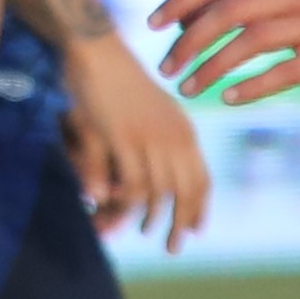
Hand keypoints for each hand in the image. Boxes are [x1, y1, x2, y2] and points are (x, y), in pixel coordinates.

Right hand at [63, 35, 209, 247]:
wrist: (98, 51)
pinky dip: (126, 204)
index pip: (201, 178)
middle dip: (182, 223)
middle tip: (173, 248)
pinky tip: (116, 212)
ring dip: (153, 219)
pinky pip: (132, 184)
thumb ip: (153, 149)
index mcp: (184, 130)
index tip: (195, 231)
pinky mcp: (124, 139)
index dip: (200, 208)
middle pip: (186, 191)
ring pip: (160, 193)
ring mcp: (150, 139)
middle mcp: (174, 137)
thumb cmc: (120, 82)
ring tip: (144, 233)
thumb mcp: (147, 116)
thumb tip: (152, 181)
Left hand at [152, 0, 299, 106]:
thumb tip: (194, 20)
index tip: (153, 24)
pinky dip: (253, 85)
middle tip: (166, 67)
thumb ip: (256, 5)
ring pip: (252, 39)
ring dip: (213, 65)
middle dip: (189, 39)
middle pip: (230, 9)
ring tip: (190, 89)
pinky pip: (285, 70)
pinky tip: (230, 99)